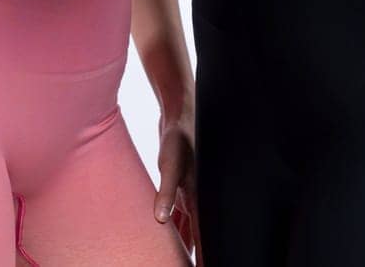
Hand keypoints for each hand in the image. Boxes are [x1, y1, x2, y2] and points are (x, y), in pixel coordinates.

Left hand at [155, 107, 198, 257]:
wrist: (179, 112)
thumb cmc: (179, 137)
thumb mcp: (171, 163)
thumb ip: (167, 191)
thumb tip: (161, 218)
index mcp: (199, 197)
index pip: (203, 235)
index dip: (203, 255)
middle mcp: (196, 199)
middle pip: (196, 236)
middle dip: (193, 253)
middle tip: (185, 266)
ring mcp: (188, 195)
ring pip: (186, 228)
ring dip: (182, 243)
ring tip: (174, 260)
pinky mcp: (179, 188)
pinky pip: (177, 216)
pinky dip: (173, 228)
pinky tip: (166, 235)